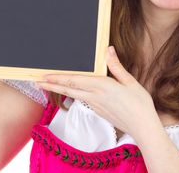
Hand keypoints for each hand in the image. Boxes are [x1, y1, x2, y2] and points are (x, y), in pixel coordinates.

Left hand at [37, 46, 158, 138]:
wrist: (143, 127)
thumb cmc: (139, 104)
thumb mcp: (130, 82)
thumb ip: (116, 66)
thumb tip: (108, 50)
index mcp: (102, 86)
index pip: (75, 81)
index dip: (58, 78)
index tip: (45, 76)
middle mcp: (95, 96)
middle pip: (69, 89)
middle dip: (51, 85)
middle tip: (36, 81)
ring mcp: (95, 105)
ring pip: (73, 95)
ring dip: (58, 90)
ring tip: (45, 86)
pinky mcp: (98, 111)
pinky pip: (81, 100)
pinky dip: (70, 94)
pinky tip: (69, 91)